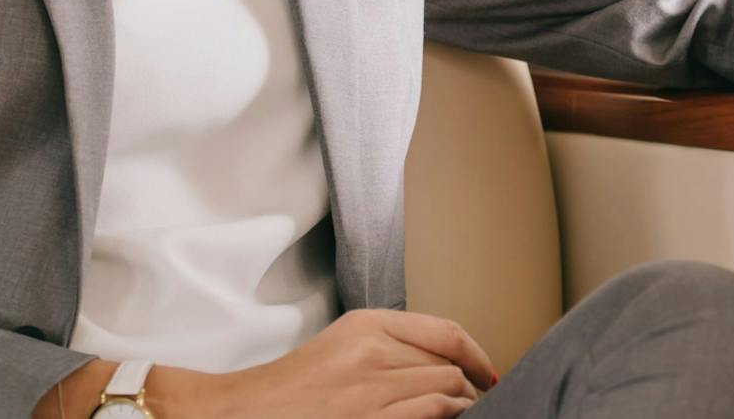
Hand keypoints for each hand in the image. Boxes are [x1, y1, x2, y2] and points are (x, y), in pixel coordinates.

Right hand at [157, 308, 499, 418]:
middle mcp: (372, 350)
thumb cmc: (291, 389)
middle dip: (471, 387)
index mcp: (367, 324)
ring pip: (446, 391)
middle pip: (449, 364)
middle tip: (476, 403)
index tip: (489, 373)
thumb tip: (444, 367)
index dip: (478, 355)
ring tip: (464, 417)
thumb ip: (390, 346)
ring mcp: (370, 388)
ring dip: (464, 407)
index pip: (446, 331)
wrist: (245, 412)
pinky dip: (448, 418)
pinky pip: (430, 413)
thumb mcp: (342, 347)